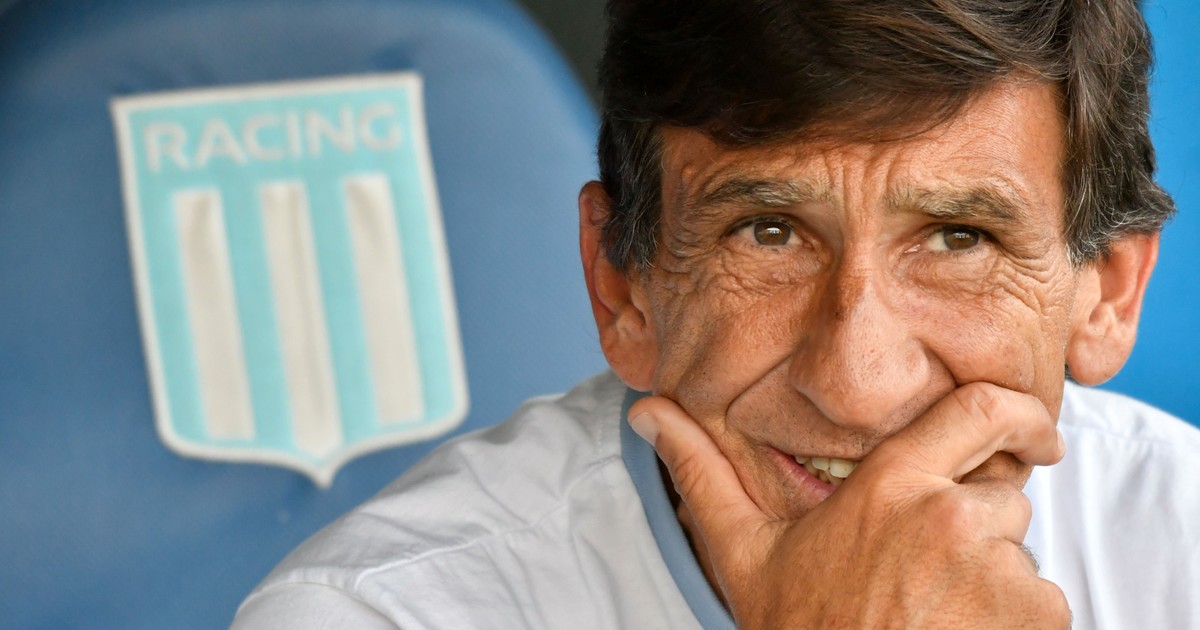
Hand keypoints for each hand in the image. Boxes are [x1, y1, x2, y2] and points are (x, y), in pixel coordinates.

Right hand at [629, 382, 1070, 628]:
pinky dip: (1016, 621)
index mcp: (892, 487)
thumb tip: (648, 411)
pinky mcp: (1035, 618)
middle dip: (975, 525)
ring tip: (932, 615)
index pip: (981, 411)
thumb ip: (704, 473)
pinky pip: (1043, 601)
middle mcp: (952, 517)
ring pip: (1019, 554)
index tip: (1032, 433)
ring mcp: (999, 572)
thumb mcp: (747, 555)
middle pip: (1000, 495)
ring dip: (992, 578)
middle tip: (922, 577)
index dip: (1017, 413)